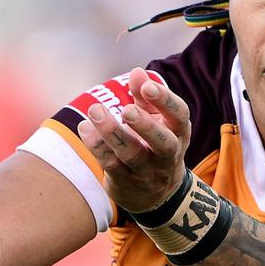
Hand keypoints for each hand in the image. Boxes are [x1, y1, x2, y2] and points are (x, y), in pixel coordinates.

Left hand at [77, 68, 191, 212]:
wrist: (154, 193)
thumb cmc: (154, 143)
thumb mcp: (156, 119)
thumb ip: (145, 96)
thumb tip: (137, 72)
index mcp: (178, 133)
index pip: (179, 116)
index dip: (165, 101)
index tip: (147, 86)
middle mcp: (167, 155)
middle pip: (163, 143)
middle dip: (146, 126)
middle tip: (127, 110)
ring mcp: (147, 172)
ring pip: (132, 155)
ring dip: (112, 133)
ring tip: (95, 110)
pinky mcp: (125, 182)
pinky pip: (110, 164)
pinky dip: (97, 146)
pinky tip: (85, 128)